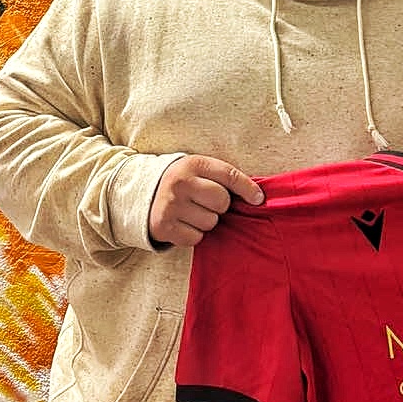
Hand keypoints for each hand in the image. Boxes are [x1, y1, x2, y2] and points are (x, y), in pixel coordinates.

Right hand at [148, 155, 263, 247]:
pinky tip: (184, 223)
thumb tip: (257, 198)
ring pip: (210, 222)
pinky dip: (194, 234)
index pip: (229, 175)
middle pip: (222, 202)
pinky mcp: (164, 227)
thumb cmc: (184, 183)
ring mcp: (170, 205)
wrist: (144, 195)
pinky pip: (196, 238)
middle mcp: (180, 183)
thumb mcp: (200, 170)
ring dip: (207, 221)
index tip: (258, 199)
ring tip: (193, 212)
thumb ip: (226, 178)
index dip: (248, 189)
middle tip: (207, 202)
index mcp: (193, 164)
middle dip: (220, 205)